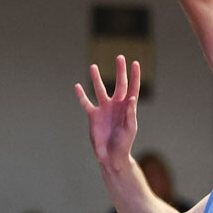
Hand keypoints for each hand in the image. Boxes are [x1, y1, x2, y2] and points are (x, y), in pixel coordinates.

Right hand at [75, 56, 139, 174]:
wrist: (111, 156)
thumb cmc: (124, 143)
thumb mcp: (129, 128)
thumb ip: (130, 114)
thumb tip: (131, 99)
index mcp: (128, 108)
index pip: (133, 88)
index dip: (135, 76)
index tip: (135, 63)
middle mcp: (117, 105)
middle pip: (119, 84)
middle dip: (120, 71)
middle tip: (119, 57)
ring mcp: (105, 109)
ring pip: (100, 90)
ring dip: (96, 79)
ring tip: (93, 66)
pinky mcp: (94, 116)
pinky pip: (86, 103)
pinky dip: (81, 95)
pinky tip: (77, 86)